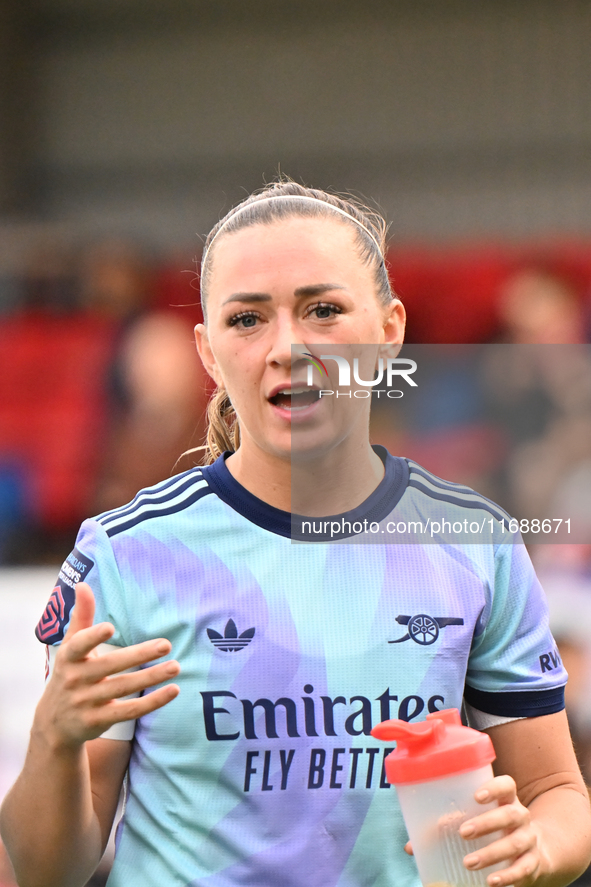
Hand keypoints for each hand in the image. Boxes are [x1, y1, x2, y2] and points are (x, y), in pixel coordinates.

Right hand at [35, 582, 179, 749]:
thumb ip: (81, 616)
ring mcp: (86, 703)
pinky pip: (130, 711)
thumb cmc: (69, 674)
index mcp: (68, 658)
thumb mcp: (70, 647)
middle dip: (139, 656)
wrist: (53, 724)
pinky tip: (173, 690)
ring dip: (152, 678)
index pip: (78, 646)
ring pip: (123, 688)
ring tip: (176, 666)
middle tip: (166, 644)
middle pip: (110, 666)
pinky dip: (153, 702)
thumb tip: (83, 584)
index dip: (93, 637)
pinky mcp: (98, 721)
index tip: (109, 627)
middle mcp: (75, 680)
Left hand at [403, 775, 546, 886]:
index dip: (494, 788)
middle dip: (486, 823)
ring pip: (515, 843)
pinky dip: (507, 876)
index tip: (476, 796)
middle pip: (509, 814)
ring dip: (491, 853)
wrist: (535, 852)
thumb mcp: (477, 821)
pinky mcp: (533, 863)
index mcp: (506, 800)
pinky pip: (522, 868)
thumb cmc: (495, 830)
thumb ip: (447, 828)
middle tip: (463, 832)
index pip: (507, 785)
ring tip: (468, 862)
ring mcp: (529, 839)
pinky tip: (491, 881)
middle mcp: (521, 816)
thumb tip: (411, 847)